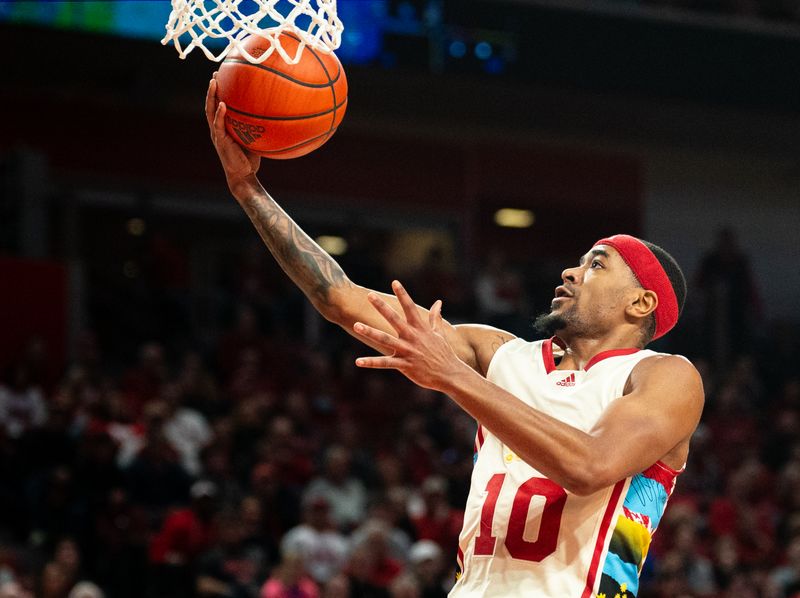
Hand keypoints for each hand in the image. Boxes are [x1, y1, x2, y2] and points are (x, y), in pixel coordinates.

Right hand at [205, 74, 260, 185]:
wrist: (243, 175)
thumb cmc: (250, 158)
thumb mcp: (254, 138)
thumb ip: (257, 126)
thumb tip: (273, 112)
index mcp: (224, 126)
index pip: (219, 105)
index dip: (219, 91)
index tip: (223, 76)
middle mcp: (217, 128)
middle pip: (211, 104)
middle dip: (212, 88)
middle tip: (215, 73)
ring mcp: (217, 134)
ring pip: (210, 111)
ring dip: (211, 96)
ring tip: (213, 82)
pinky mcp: (220, 141)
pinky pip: (218, 125)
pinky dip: (220, 114)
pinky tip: (223, 104)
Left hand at [353, 281, 467, 391]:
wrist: (450, 374)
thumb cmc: (444, 354)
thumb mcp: (440, 333)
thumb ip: (436, 317)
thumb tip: (438, 302)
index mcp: (420, 328)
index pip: (410, 307)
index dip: (402, 294)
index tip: (395, 282)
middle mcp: (412, 337)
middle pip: (394, 318)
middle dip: (381, 306)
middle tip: (369, 295)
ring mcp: (407, 350)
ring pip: (385, 339)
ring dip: (370, 332)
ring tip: (356, 325)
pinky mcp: (404, 365)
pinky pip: (385, 363)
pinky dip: (371, 362)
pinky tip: (358, 361)